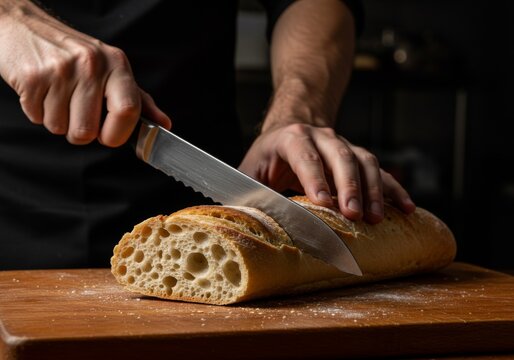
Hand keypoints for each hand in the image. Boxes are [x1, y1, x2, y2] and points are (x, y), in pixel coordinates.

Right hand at [0, 0, 169, 146]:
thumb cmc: (74, 54)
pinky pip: (37, 118)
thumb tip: (164, 124)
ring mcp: (61, 70)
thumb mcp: (113, 71)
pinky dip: (38, 112)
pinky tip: (42, 92)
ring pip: (61, 128)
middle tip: (77, 114)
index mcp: (117, 65)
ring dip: (58, 121)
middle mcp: (91, 65)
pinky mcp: (33, 77)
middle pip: (88, 131)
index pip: (128, 111)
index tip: (109, 137)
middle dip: (81, 133)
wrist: (24, 27)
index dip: (117, 135)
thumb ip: (139, 100)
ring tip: (58, 97)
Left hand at [238, 123, 415, 222]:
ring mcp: (343, 144)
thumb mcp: (249, 171)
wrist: (290, 129)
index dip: (315, 178)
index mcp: (290, 137)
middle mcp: (321, 136)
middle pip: (340, 156)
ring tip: (376, 217)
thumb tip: (240, 222)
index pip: (305, 155)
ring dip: (373, 189)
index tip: (323, 203)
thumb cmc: (266, 157)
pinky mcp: (357, 156)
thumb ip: (245, 192)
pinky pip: (380, 170)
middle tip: (353, 215)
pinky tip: (406, 208)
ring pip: (364, 161)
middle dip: (349, 186)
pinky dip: (393, 189)